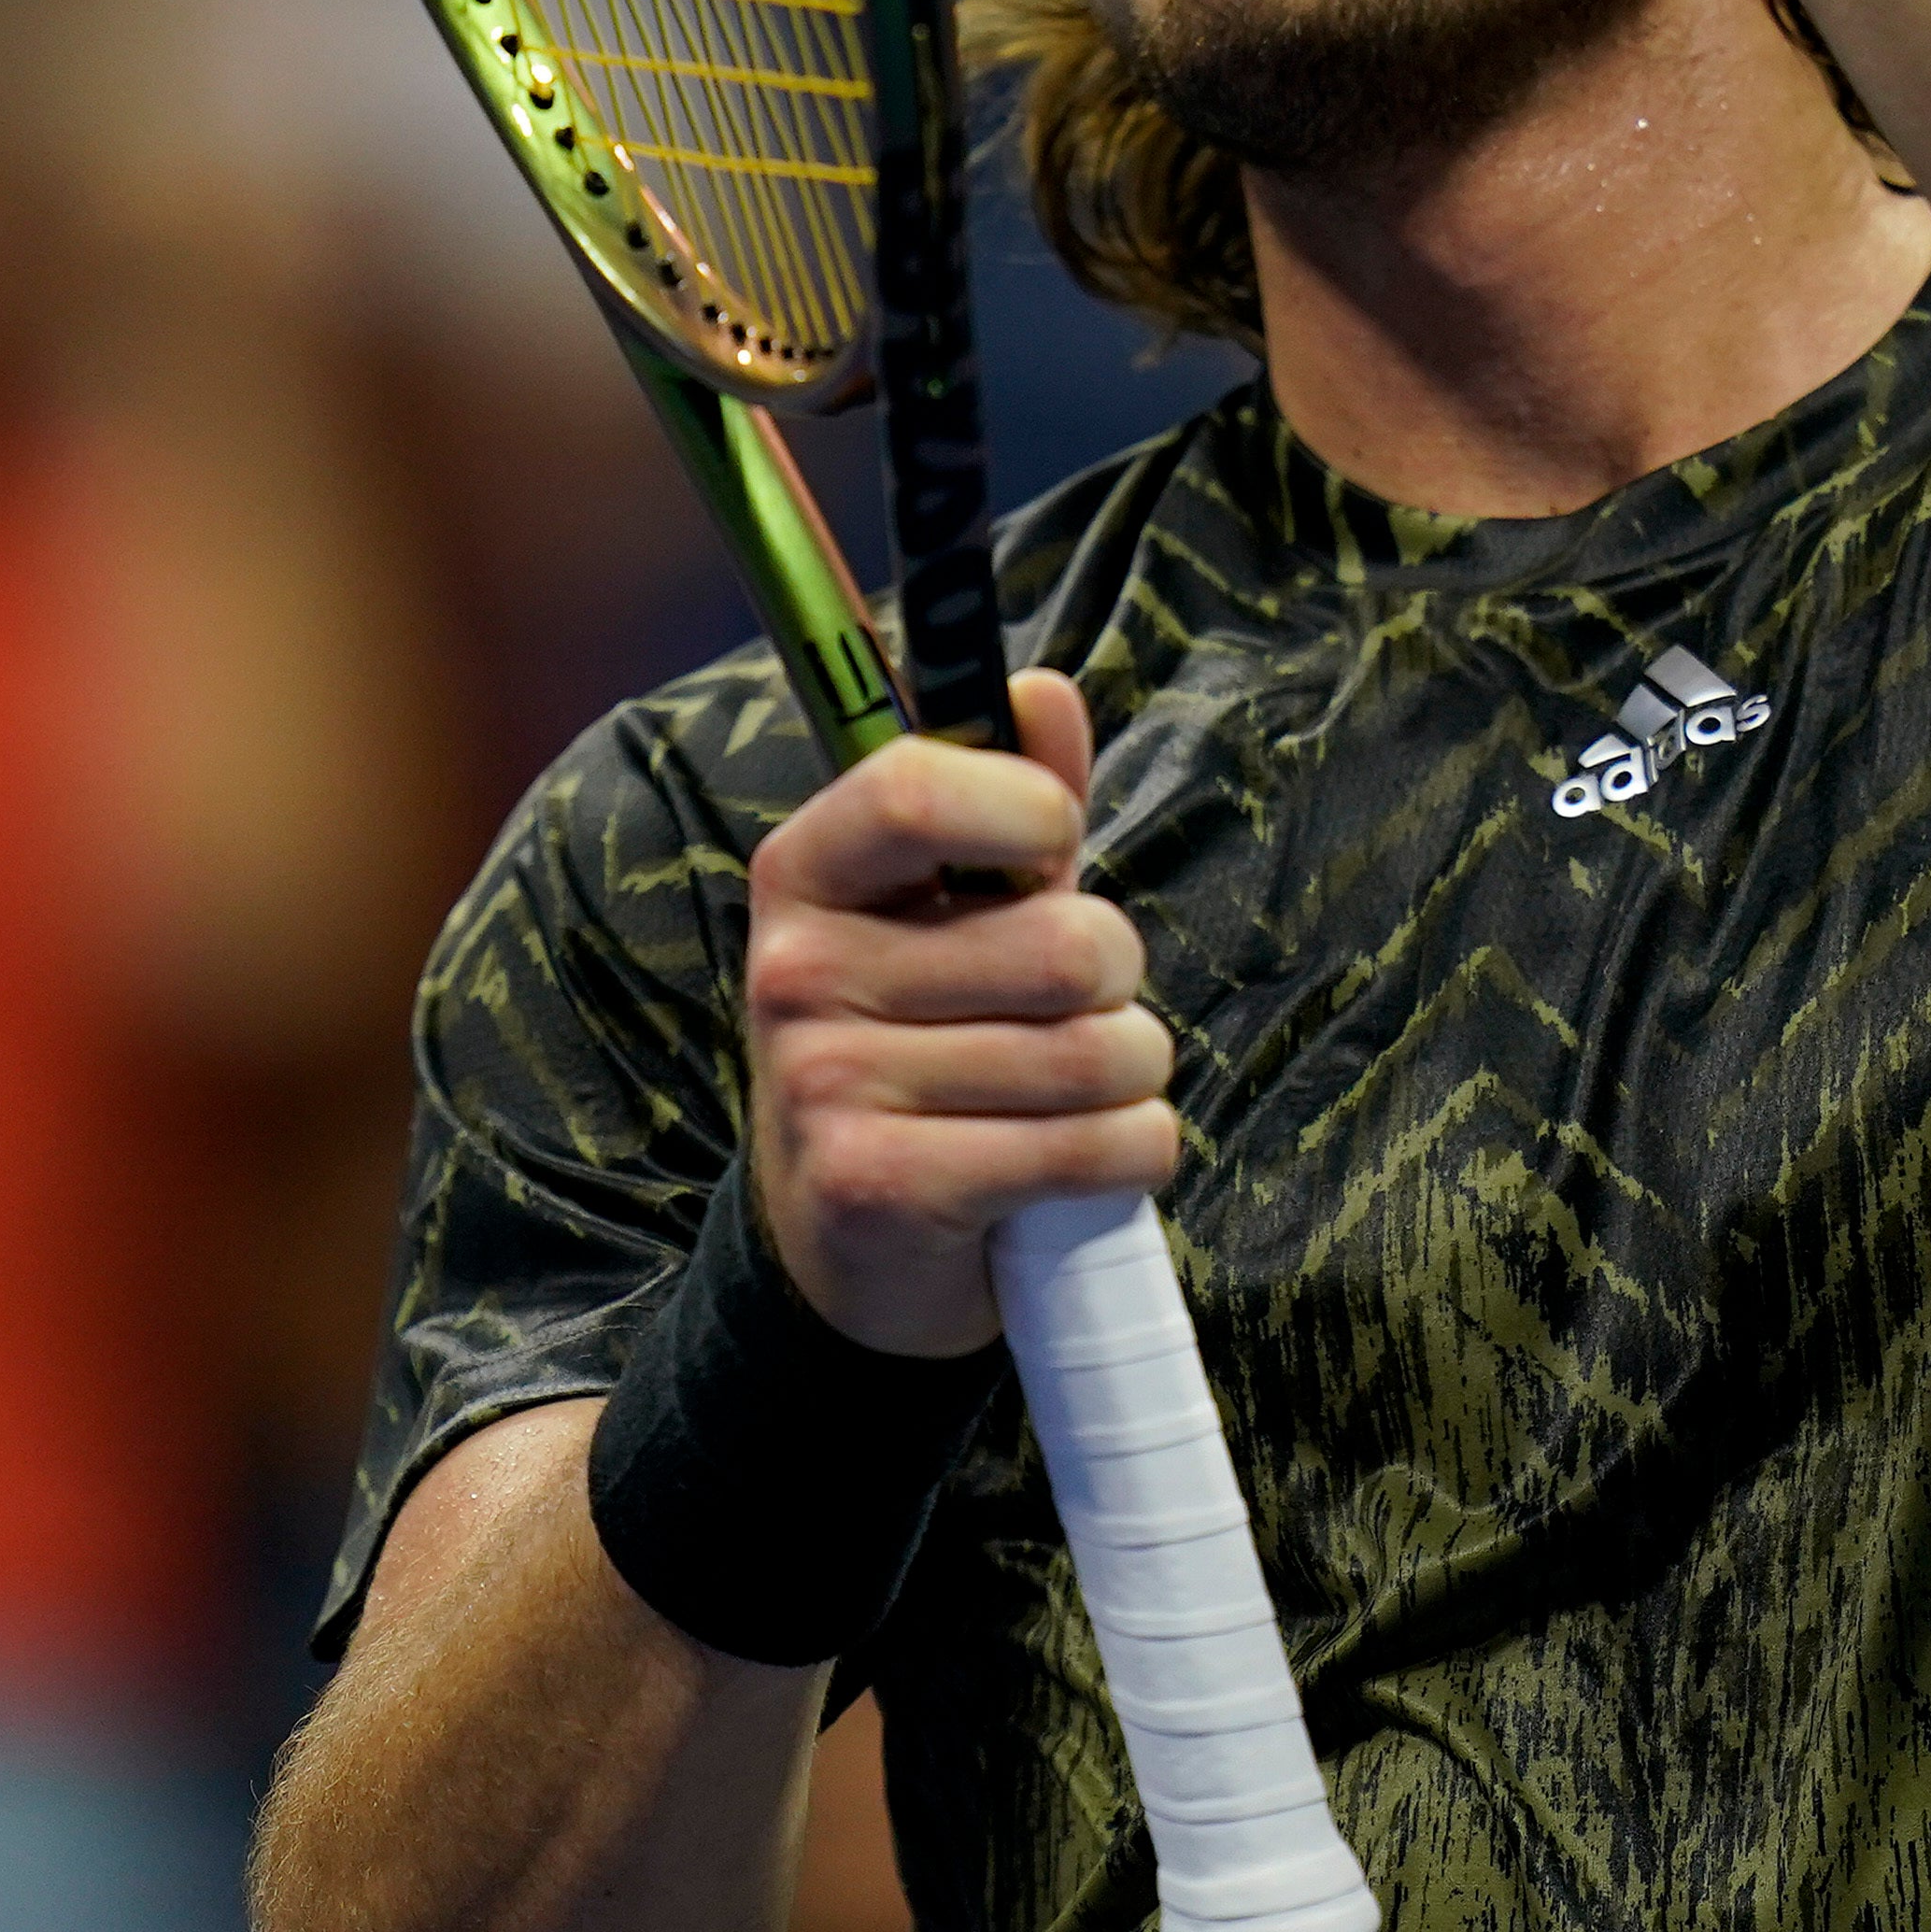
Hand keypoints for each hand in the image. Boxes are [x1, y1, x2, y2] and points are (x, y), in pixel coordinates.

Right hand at [740, 668, 1176, 1356]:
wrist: (854, 1239)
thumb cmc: (928, 1040)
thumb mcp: (958, 912)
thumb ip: (1013, 800)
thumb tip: (1043, 693)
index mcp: (806, 872)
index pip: (915, 784)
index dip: (1028, 807)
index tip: (1054, 848)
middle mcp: (796, 971)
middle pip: (1063, 945)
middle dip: (1117, 981)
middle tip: (1073, 1011)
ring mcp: (826, 1083)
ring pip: (1097, 1055)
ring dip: (1134, 1077)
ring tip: (1081, 1092)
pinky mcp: (881, 1187)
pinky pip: (1095, 1147)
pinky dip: (1134, 1152)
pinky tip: (1087, 1158)